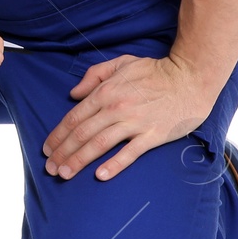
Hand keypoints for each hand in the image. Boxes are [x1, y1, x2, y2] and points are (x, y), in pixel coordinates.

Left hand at [42, 55, 215, 180]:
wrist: (190, 77)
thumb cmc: (154, 70)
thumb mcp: (120, 63)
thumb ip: (93, 75)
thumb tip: (74, 94)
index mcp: (105, 92)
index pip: (74, 118)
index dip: (58, 135)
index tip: (47, 149)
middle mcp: (115, 108)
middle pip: (82, 134)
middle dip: (63, 152)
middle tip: (50, 168)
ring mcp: (135, 123)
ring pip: (100, 144)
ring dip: (79, 160)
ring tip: (65, 174)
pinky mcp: (153, 135)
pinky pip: (130, 153)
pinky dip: (114, 165)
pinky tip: (100, 175)